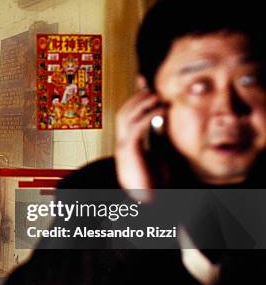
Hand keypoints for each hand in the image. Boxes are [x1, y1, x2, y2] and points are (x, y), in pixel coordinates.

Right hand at [114, 77, 166, 191]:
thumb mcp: (158, 154)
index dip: (133, 97)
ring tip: (156, 97)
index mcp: (127, 144)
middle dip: (136, 97)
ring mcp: (123, 147)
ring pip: (126, 116)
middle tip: (152, 89)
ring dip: (141, 103)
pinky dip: (147, 116)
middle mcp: (122, 143)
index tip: (141, 80)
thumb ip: (157, 138)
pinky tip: (159, 111)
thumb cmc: (154, 183)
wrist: (148, 204)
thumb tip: (163, 121)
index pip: (128, 115)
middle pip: (123, 112)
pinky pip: (136, 128)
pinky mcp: (129, 151)